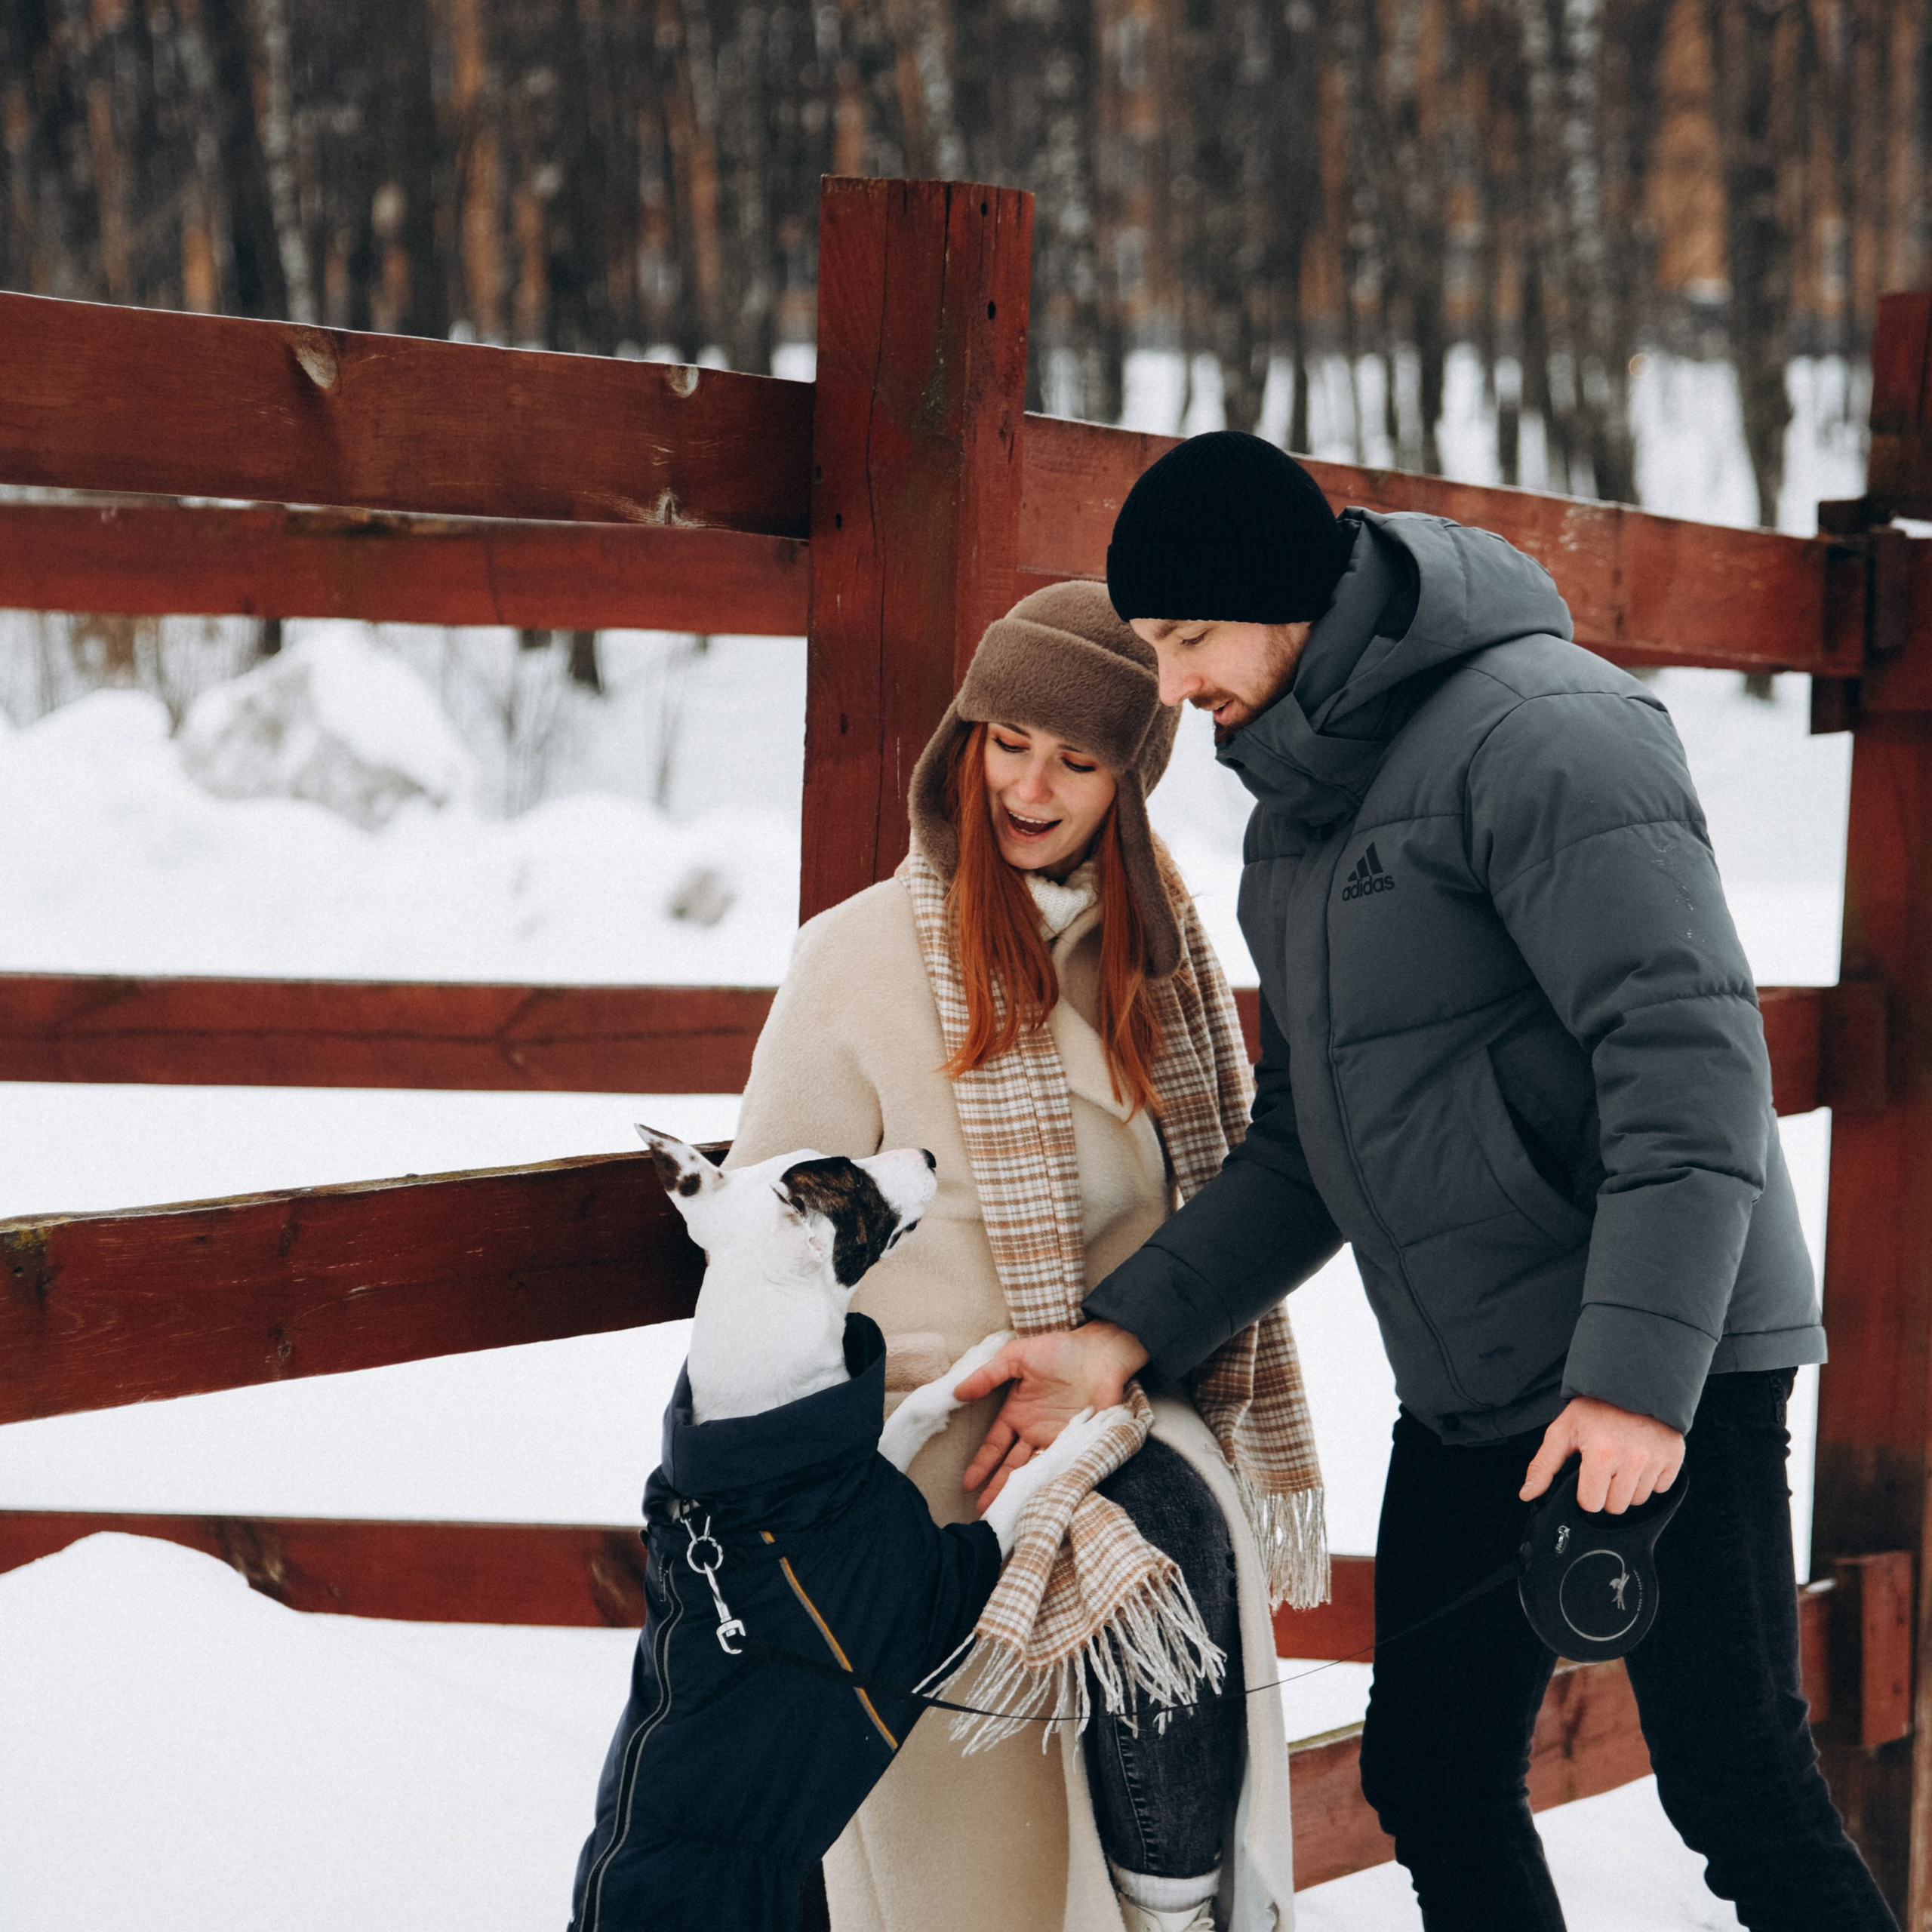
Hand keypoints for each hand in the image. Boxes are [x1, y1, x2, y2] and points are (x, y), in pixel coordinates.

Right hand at [954, 1323, 1149, 1510]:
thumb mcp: (1017, 1357)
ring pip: (1033, 1471)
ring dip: (1020, 1491)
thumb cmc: (1059, 1350)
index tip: (967, 1483)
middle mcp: (1034, 1430)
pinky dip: (1048, 1483)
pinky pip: (1059, 1467)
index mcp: (1018, 1412)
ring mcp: (1056, 1439)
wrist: (1101, 1355)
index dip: (982, 1464)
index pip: (995, 1445)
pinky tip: (1038, 1500)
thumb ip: (988, 1375)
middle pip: (1012, 1466)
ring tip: (1007, 1513)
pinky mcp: (1077, 1444)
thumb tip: (957, 1391)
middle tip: (983, 1512)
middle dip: (997, 1488)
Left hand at [1520, 1396, 1684, 1513]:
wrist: (1631, 1383)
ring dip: (1628, 1487)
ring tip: (1621, 1460)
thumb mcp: (1562, 1430)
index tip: (1586, 1476)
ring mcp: (1655, 1460)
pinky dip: (1650, 1479)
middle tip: (1604, 1467)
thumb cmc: (1595, 1407)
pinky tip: (1640, 1459)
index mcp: (1601, 1454)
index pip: (1591, 1504)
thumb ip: (1543, 1466)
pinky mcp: (1674, 1458)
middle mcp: (1631, 1460)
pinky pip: (1661, 1488)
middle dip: (1606, 1492)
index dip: (1585, 1493)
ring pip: (1638, 1500)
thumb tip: (1528, 1494)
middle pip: (1616, 1506)